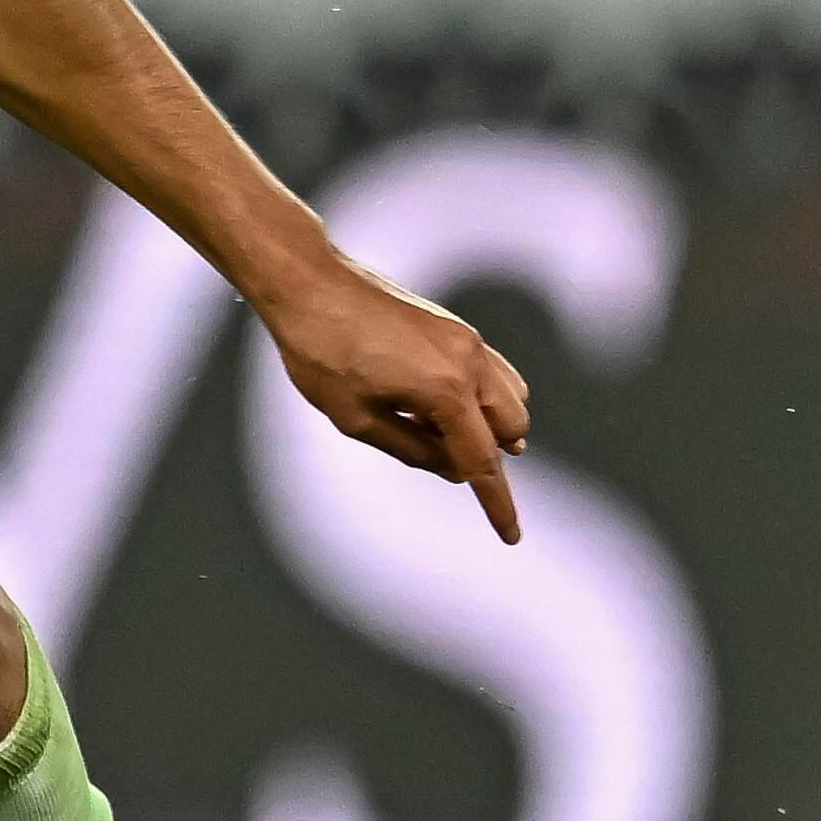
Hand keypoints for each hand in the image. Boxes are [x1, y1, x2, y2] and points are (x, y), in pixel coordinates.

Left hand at [257, 252, 534, 544]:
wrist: (309, 283)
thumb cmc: (322, 352)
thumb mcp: (358, 419)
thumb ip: (413, 450)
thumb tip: (454, 469)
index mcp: (445, 391)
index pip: (482, 461)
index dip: (497, 504)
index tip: (511, 537)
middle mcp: (468, 362)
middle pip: (510, 428)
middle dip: (493, 458)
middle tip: (449, 468)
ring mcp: (466, 339)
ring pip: (510, 396)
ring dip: (493, 426)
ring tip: (437, 434)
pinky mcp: (455, 326)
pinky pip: (493, 370)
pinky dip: (485, 398)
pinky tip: (440, 405)